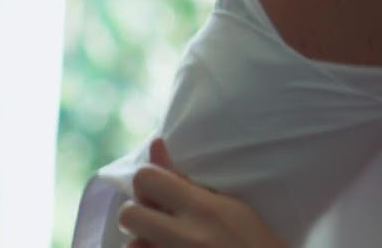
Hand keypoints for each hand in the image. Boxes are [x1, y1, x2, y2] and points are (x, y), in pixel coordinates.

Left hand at [118, 138, 287, 247]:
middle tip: (156, 218)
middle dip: (137, 213)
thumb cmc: (253, 239)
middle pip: (128, 214)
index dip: (148, 179)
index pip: (146, 179)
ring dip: (143, 240)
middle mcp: (184, 236)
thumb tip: (155, 144)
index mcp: (203, 208)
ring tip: (167, 241)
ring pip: (131, 244)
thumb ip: (186, 181)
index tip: (160, 186)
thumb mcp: (229, 205)